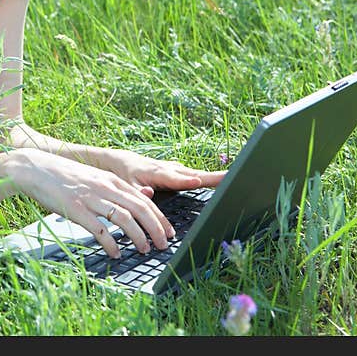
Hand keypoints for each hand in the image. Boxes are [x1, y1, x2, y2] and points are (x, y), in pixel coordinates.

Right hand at [6, 148, 175, 258]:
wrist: (35, 168)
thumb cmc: (64, 175)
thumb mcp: (95, 178)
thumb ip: (116, 188)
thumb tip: (143, 198)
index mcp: (111, 180)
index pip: (145, 199)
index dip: (160, 218)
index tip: (168, 232)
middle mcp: (105, 187)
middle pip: (140, 209)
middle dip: (156, 229)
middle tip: (162, 245)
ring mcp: (90, 198)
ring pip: (124, 219)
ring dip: (138, 237)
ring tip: (143, 250)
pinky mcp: (75, 209)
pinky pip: (99, 229)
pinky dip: (111, 243)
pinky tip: (115, 253)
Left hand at [99, 148, 226, 197]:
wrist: (121, 160)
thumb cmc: (124, 175)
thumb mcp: (126, 185)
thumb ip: (137, 191)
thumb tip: (148, 195)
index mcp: (157, 173)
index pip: (174, 178)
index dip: (186, 181)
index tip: (199, 182)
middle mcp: (169, 168)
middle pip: (194, 174)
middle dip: (212, 176)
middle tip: (233, 178)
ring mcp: (175, 169)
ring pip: (198, 173)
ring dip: (215, 176)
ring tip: (235, 180)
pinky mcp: (179, 171)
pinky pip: (196, 175)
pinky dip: (210, 178)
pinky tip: (223, 182)